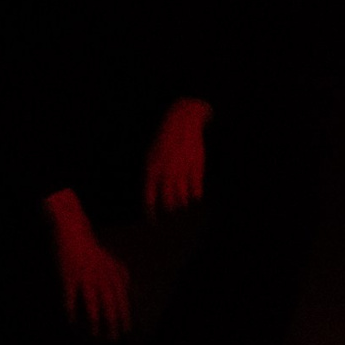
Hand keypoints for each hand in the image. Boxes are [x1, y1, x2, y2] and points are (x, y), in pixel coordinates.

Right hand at [43, 189, 131, 338]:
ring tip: (94, 335)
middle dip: (113, 322)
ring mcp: (86, 277)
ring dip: (94, 321)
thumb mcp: (112, 262)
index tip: (126, 331)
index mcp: (114, 273)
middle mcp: (103, 276)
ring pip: (93, 303)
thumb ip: (121, 278)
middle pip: (111, 304)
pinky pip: (71, 298)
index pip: (122, 299)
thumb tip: (131, 295)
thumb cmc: (92, 252)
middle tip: (114, 339)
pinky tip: (71, 322)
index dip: (124, 315)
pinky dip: (71, 311)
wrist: (74, 233)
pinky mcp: (69, 277)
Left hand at [144, 97, 210, 217]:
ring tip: (183, 204)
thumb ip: (149, 177)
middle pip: (167, 203)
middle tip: (171, 212)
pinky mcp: (196, 168)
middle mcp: (166, 174)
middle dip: (169, 210)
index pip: (148, 200)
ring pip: (182, 200)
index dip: (150, 214)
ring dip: (182, 204)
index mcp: (151, 171)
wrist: (182, 122)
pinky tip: (194, 196)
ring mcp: (182, 172)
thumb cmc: (164, 140)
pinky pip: (196, 191)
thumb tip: (150, 197)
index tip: (153, 221)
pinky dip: (195, 196)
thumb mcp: (150, 157)